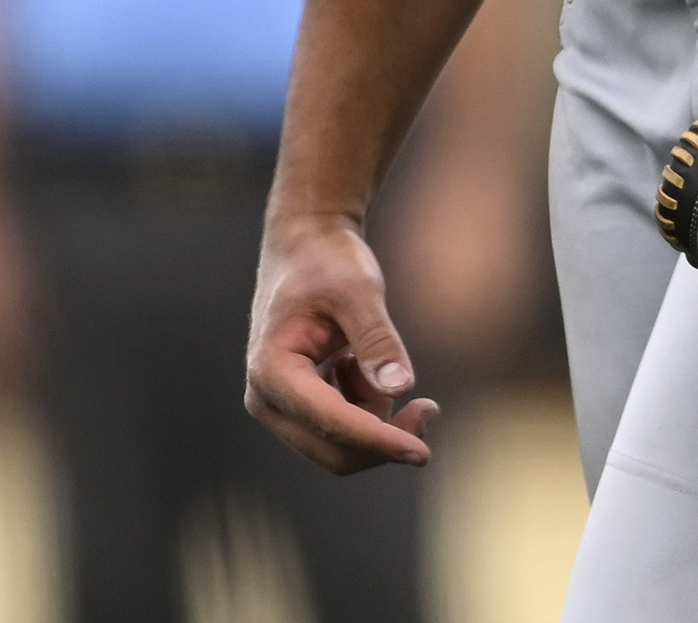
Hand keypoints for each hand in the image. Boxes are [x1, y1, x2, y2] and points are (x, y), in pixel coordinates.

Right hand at [244, 211, 439, 471]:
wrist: (306, 244)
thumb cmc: (327, 260)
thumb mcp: (358, 290)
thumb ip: (377, 339)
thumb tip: (400, 388)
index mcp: (271, 370)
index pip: (331, 423)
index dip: (378, 441)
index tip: (422, 452)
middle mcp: (267, 398)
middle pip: (335, 452)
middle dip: (385, 440)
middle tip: (430, 408)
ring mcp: (280, 406)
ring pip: (343, 448)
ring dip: (378, 419)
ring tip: (384, 361)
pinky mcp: (297, 407)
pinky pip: (344, 432)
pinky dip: (368, 410)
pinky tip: (361, 366)